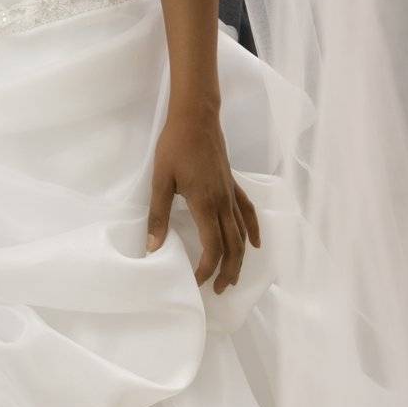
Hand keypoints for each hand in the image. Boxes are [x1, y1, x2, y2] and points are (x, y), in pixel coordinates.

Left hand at [147, 110, 259, 293]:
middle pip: (233, 246)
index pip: (213, 247)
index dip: (207, 269)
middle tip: (219, 290)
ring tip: (233, 276)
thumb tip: (153, 248)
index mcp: (205, 204)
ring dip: (240, 257)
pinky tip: (254, 242)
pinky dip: (253, 229)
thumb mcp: (161, 179)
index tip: (195, 282)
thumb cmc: (175, 145)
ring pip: (242, 233)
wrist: (196, 116)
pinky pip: (248, 211)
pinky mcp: (232, 183)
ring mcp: (230, 192)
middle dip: (228, 271)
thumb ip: (158, 215)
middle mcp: (223, 202)